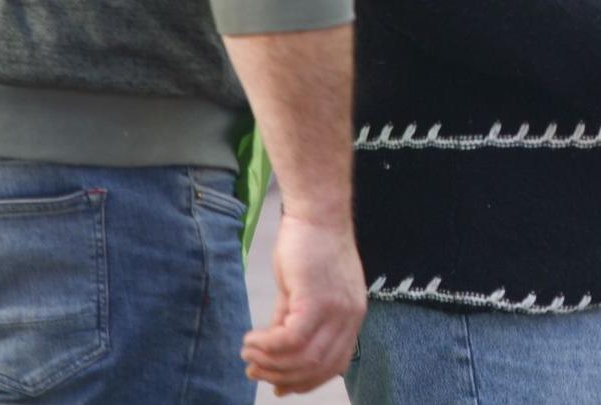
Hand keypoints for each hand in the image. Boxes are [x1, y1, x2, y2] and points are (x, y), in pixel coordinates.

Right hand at [239, 210, 365, 394]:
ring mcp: (336, 310)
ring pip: (303, 359)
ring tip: (249, 354)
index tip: (278, 386)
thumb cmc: (309, 247)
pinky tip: (251, 340)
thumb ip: (293, 323)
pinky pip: (290, 340)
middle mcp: (350, 317)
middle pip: (317, 368)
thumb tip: (273, 355)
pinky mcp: (316, 300)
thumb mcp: (303, 293)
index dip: (304, 382)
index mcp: (351, 317)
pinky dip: (266, 346)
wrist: (318, 213)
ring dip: (270, 363)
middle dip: (281, 376)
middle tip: (254, 371)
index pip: (334, 366)